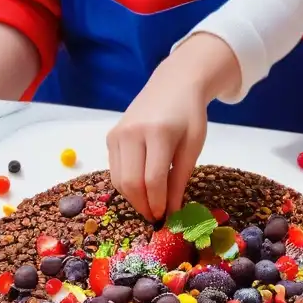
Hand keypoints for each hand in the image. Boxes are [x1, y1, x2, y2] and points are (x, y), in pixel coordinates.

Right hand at [107, 67, 207, 222]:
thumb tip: (170, 212)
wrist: (173, 85)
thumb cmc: (189, 116)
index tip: (165, 217)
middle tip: (155, 216)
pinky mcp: (110, 137)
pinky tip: (142, 187)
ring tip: (149, 204)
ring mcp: (117, 134)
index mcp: (157, 133)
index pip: (153, 179)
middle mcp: (132, 133)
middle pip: (131, 183)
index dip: (158, 203)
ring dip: (133, 198)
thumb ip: (179, 180)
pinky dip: (127, 185)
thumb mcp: (192, 148)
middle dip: (142, 205)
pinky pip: (115, 170)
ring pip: (119, 180)